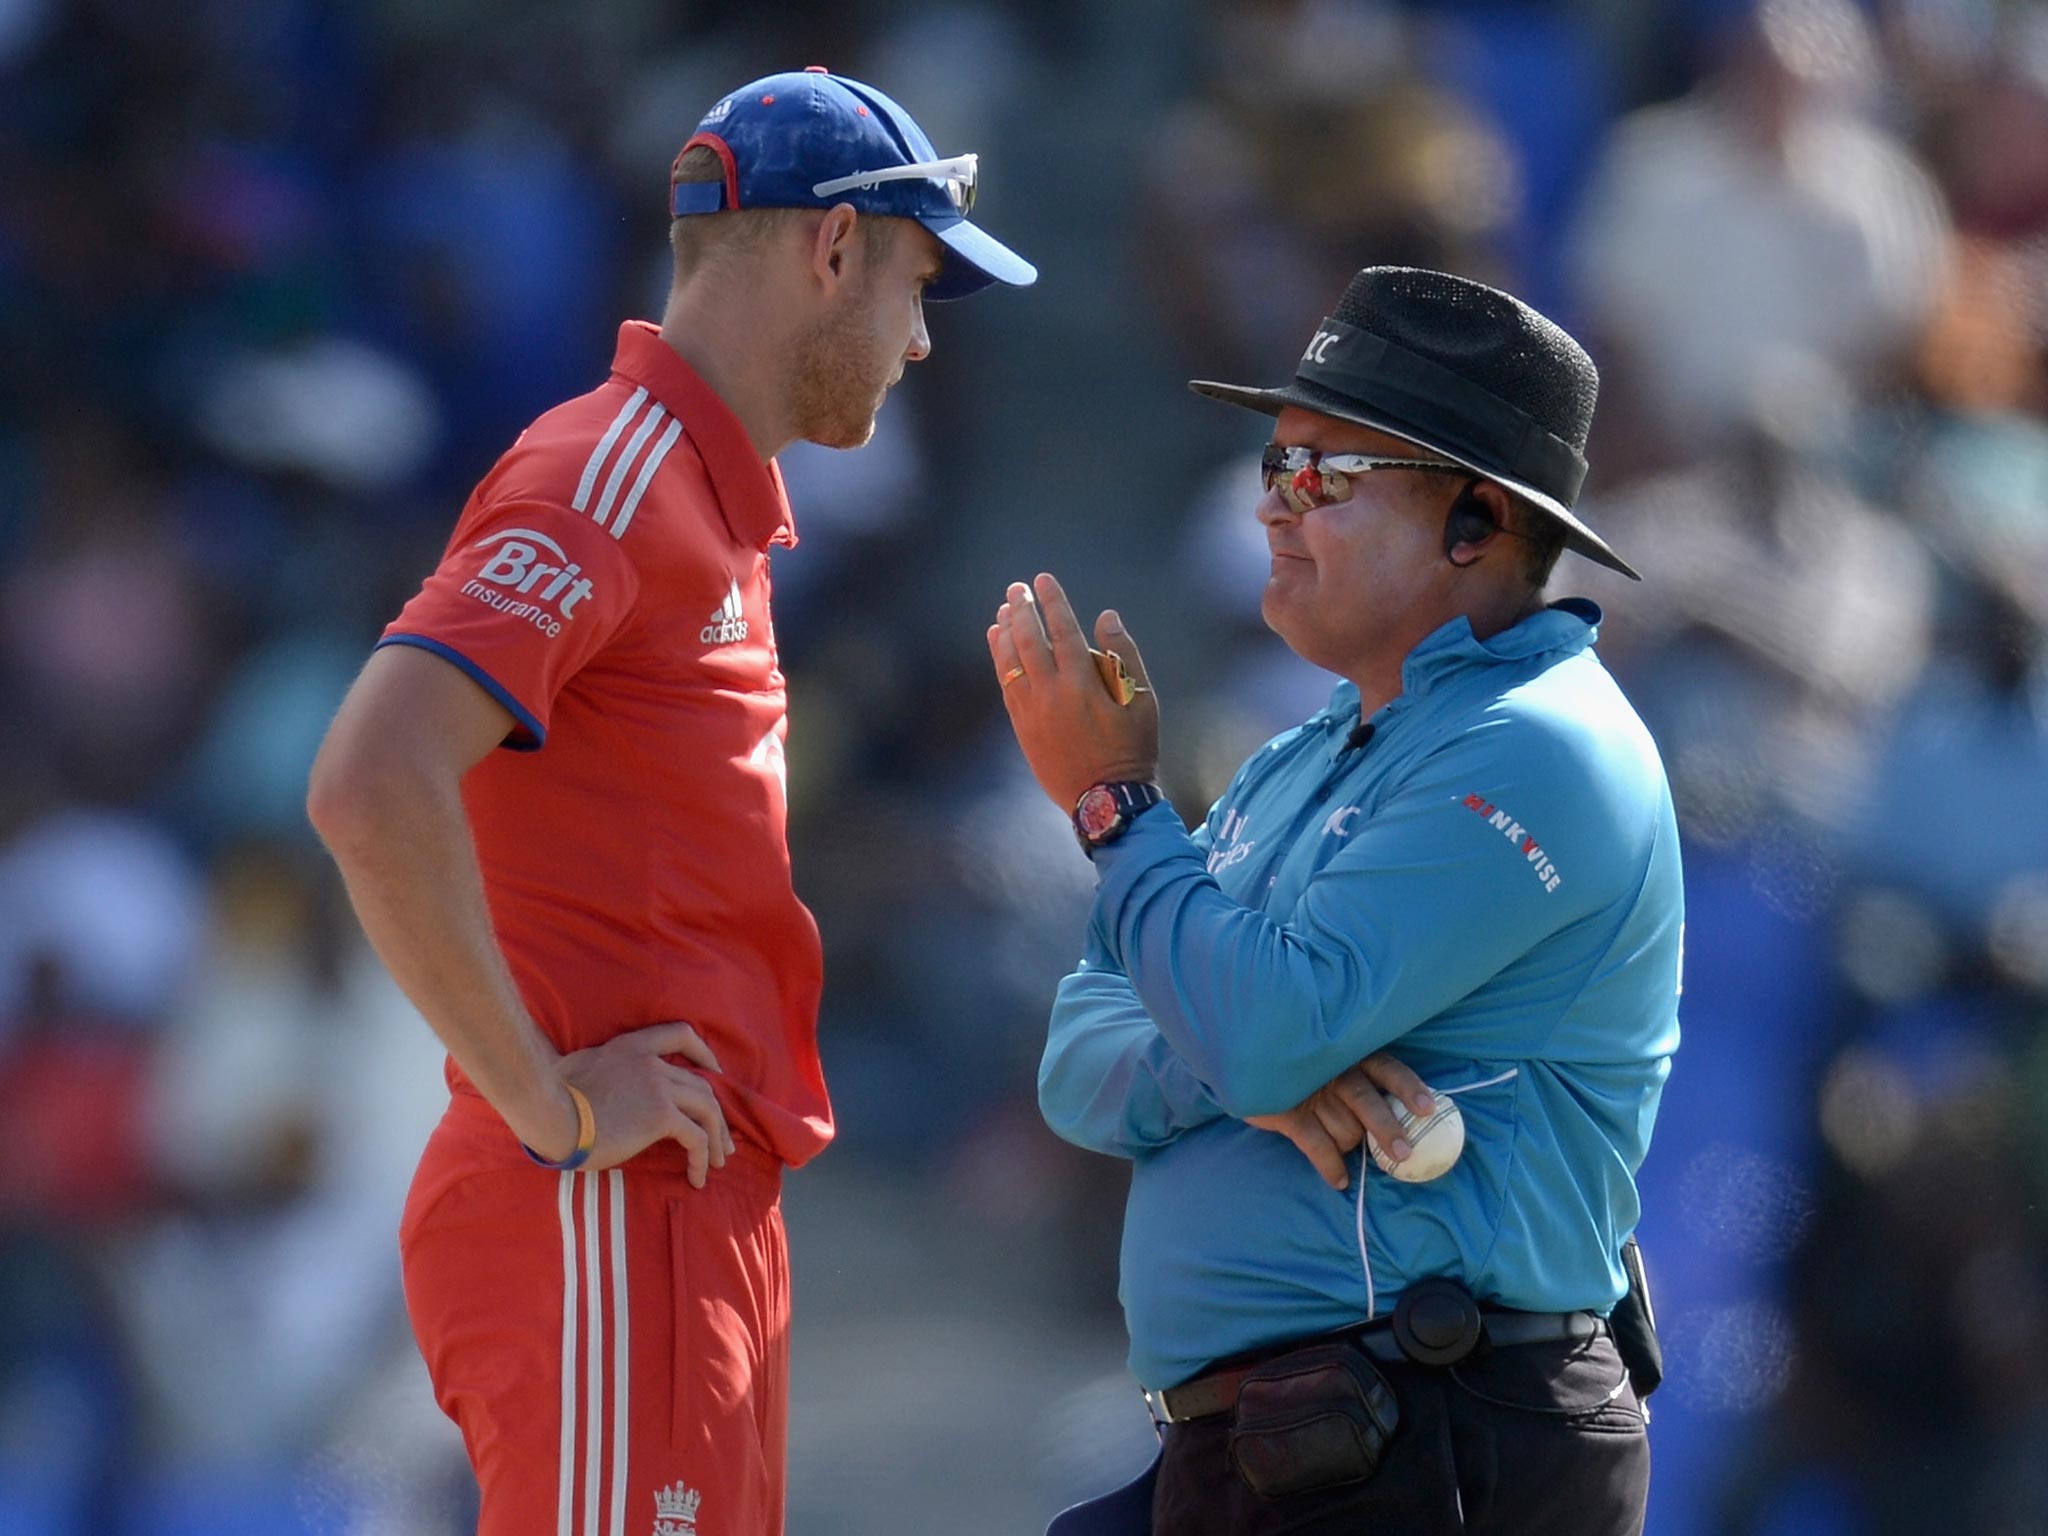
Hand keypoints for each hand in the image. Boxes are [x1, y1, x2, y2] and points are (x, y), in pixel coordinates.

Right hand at [554, 1021, 735, 1184]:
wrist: (551, 1113)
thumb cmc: (553, 1096)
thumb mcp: (579, 1067)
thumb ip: (598, 1067)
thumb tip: (593, 1079)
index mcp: (632, 1047)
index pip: (681, 1035)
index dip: (704, 1053)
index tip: (715, 1073)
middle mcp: (652, 1062)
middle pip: (702, 1084)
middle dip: (717, 1114)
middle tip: (722, 1140)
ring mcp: (659, 1087)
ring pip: (707, 1110)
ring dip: (718, 1138)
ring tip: (719, 1162)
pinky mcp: (660, 1116)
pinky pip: (696, 1138)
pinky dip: (702, 1158)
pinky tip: (698, 1177)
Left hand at [988, 572, 1159, 810]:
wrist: (1106, 800)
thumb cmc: (1132, 749)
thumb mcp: (1142, 701)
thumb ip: (1124, 655)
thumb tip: (1106, 616)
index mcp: (1083, 684)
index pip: (1063, 631)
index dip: (1052, 602)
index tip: (1043, 580)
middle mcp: (1051, 693)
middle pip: (1029, 640)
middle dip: (1022, 609)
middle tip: (1017, 588)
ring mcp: (1032, 711)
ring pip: (1011, 661)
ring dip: (1006, 632)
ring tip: (1003, 610)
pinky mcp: (1022, 727)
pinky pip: (1005, 684)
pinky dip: (1000, 659)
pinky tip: (998, 643)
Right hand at [1245, 1051, 1437, 1189]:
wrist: (1250, 1065)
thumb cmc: (1310, 1071)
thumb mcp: (1339, 1066)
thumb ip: (1365, 1084)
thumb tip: (1404, 1120)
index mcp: (1353, 1057)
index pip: (1387, 1068)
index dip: (1408, 1088)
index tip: (1427, 1110)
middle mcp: (1334, 1071)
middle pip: (1366, 1101)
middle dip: (1386, 1129)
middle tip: (1401, 1154)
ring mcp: (1310, 1091)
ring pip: (1344, 1129)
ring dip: (1349, 1145)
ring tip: (1344, 1148)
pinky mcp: (1287, 1112)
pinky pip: (1316, 1145)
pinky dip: (1331, 1166)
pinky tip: (1340, 1180)